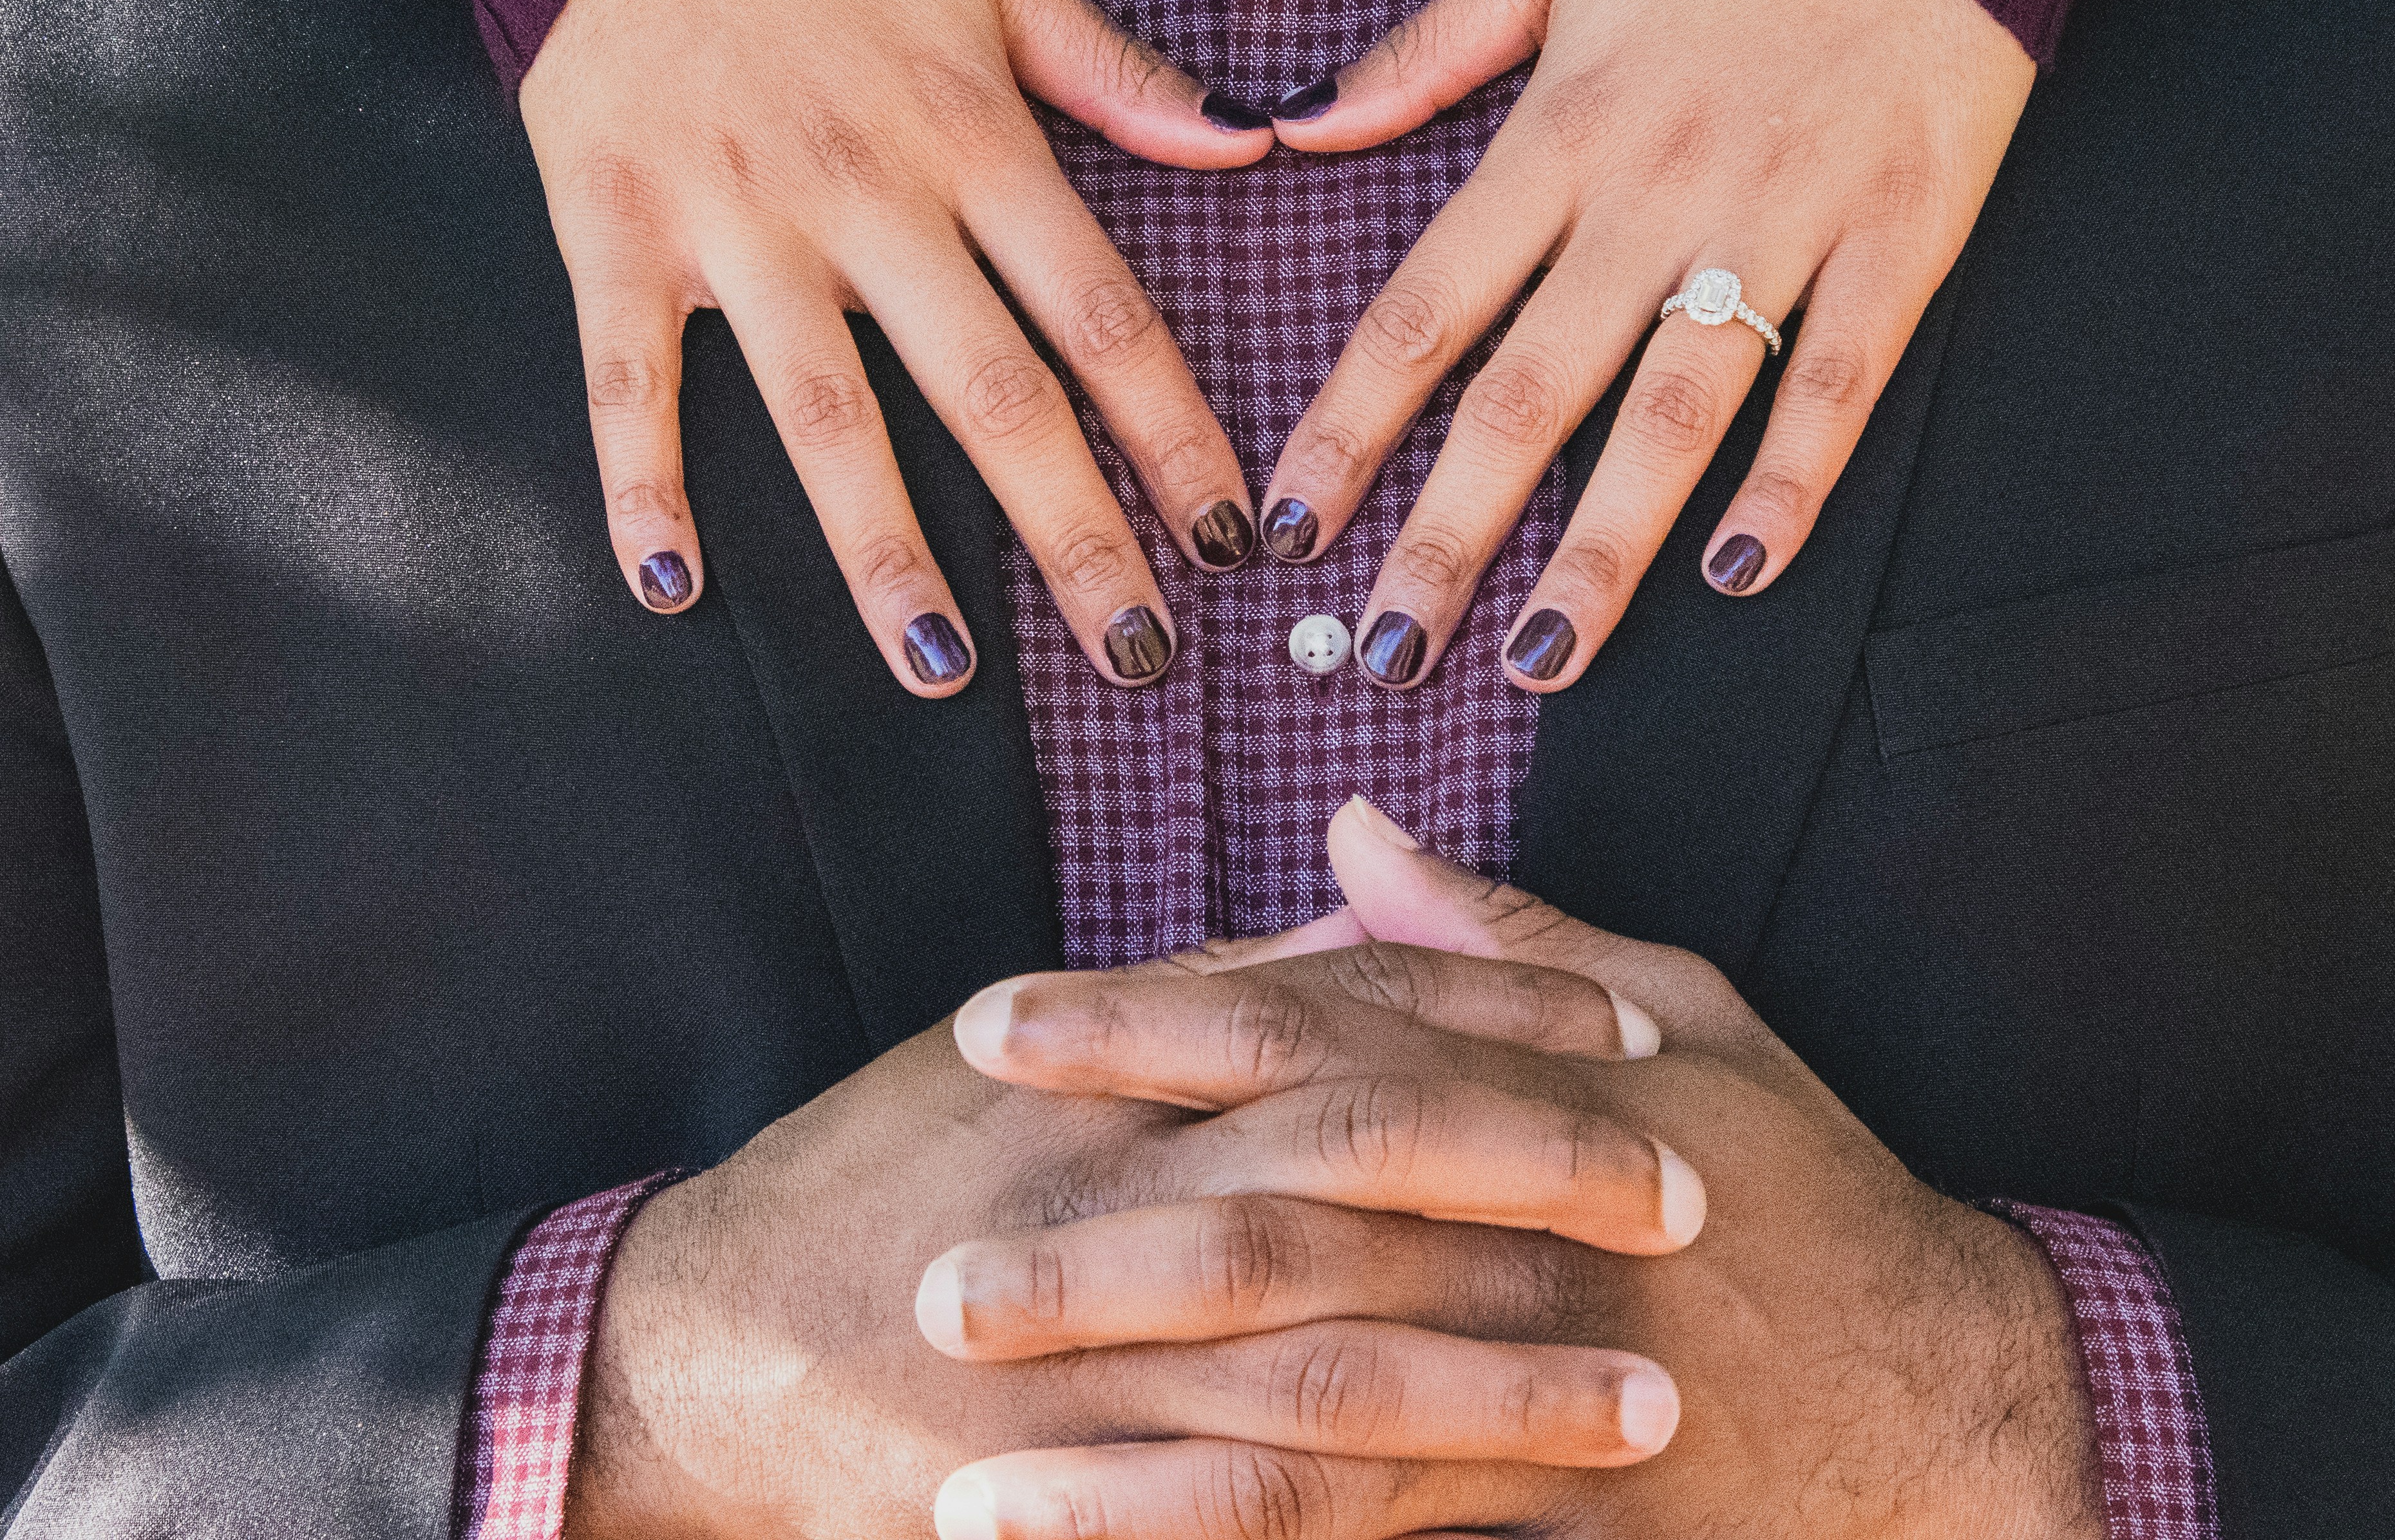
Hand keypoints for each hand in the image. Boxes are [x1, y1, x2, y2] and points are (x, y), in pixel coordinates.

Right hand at [522, 0, 1273, 691]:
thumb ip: (1117, 72)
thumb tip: (1247, 140)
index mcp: (969, 133)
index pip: (1099, 311)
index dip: (1171, 432)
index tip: (1228, 532)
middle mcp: (864, 194)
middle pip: (989, 394)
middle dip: (1072, 532)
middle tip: (1136, 650)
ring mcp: (733, 221)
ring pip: (823, 415)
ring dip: (885, 551)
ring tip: (943, 667)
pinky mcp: (616, 228)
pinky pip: (629, 376)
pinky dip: (642, 482)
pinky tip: (673, 586)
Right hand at [562, 921, 1694, 1537]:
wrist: (703, 1342)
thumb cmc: (878, 1162)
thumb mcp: (1032, 1039)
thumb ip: (1208, 985)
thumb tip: (1362, 915)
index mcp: (1110, 1067)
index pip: (1340, 1018)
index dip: (1492, 1015)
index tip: (1628, 1022)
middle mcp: (1110, 1194)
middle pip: (1362, 1175)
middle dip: (1532, 1186)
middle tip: (1690, 1202)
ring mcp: (1091, 1360)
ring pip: (1332, 1364)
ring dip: (1497, 1388)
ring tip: (1645, 1409)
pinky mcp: (1067, 1496)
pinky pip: (1245, 1516)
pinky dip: (1370, 1527)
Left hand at [930, 799, 2104, 1539]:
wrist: (1955, 1397)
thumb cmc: (1802, 1183)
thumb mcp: (1690, 1010)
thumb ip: (1506, 933)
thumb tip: (1355, 831)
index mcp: (1529, 1091)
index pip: (1301, 1038)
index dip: (1142, 1028)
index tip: (994, 1024)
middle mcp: (1517, 1237)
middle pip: (1275, 1230)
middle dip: (1095, 1258)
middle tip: (929, 1276)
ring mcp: (1535, 1394)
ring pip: (1305, 1429)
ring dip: (1131, 1464)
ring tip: (967, 1488)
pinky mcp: (1557, 1515)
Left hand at [1262, 0, 2035, 688]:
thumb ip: (1427, 49)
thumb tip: (1299, 122)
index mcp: (1561, 128)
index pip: (1425, 306)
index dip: (1349, 429)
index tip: (1290, 529)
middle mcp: (1657, 194)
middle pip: (1530, 397)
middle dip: (1449, 539)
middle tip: (1387, 655)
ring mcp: (1784, 223)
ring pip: (1675, 417)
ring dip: (1605, 552)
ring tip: (1541, 662)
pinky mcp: (1900, 237)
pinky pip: (1839, 381)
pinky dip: (1792, 480)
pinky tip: (1740, 572)